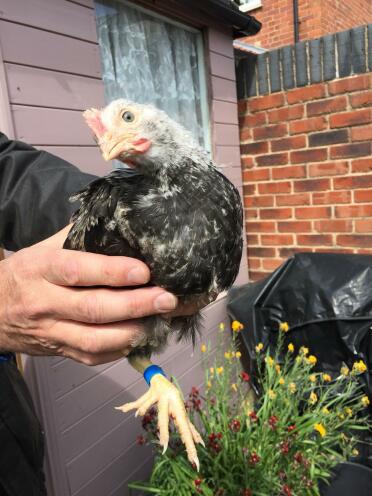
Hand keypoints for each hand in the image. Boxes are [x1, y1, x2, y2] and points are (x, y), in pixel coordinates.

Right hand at [0, 225, 177, 364]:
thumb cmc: (23, 274)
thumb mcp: (42, 248)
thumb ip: (76, 237)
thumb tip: (118, 224)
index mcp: (40, 269)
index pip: (78, 270)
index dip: (113, 272)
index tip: (144, 271)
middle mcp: (45, 303)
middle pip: (92, 308)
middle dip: (135, 305)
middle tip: (166, 298)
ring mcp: (51, 332)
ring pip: (94, 339)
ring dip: (133, 332)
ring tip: (160, 319)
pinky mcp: (59, 352)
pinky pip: (93, 356)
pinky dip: (121, 348)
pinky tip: (142, 336)